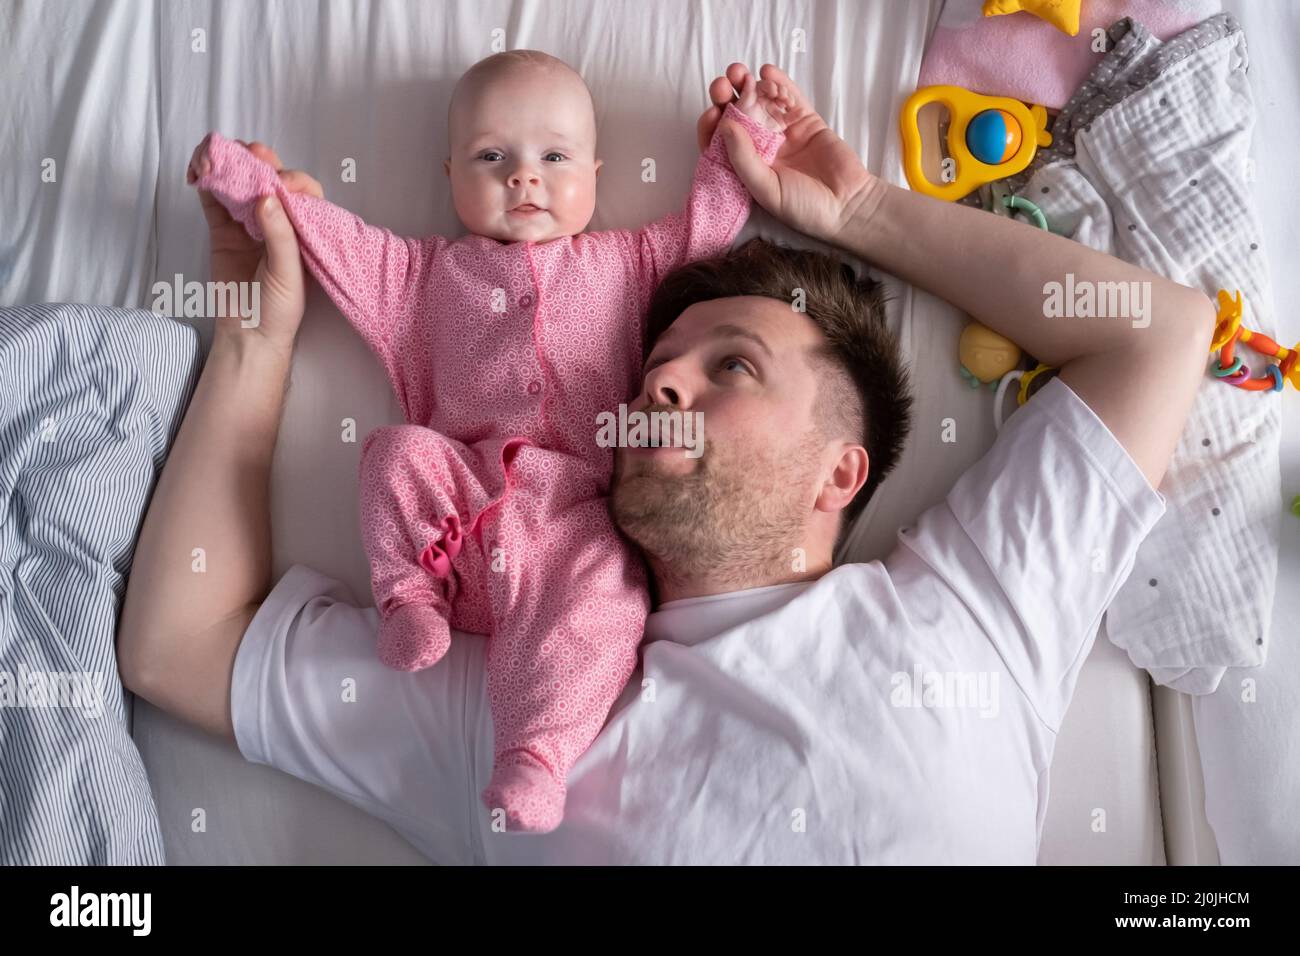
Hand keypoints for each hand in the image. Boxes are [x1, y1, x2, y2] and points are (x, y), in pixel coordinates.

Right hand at [187, 137, 322, 357]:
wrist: (250, 334)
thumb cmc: (280, 308)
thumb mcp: (288, 273)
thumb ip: (280, 235)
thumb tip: (266, 196)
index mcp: (301, 227)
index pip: (300, 189)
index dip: (289, 177)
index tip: (278, 182)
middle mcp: (276, 219)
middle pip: (266, 176)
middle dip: (254, 159)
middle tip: (244, 153)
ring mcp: (247, 221)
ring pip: (237, 181)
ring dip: (224, 163)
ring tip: (210, 159)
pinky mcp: (222, 229)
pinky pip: (213, 198)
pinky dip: (205, 181)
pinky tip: (198, 172)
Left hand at [713, 64, 883, 242]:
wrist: (846, 205)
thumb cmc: (803, 207)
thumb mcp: (765, 188)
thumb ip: (744, 158)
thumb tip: (723, 123)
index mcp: (747, 166)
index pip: (721, 139)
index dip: (713, 122)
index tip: (713, 111)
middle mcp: (762, 146)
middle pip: (738, 115)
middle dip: (728, 95)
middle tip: (724, 82)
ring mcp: (784, 132)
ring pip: (762, 102)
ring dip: (751, 85)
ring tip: (744, 74)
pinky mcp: (806, 120)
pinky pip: (790, 97)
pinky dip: (779, 83)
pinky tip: (767, 72)